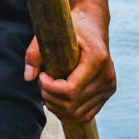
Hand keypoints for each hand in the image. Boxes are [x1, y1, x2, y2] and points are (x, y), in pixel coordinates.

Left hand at [23, 7, 115, 122]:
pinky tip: (59, 98)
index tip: (41, 76)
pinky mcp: (108, 93)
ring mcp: (109, 86)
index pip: (71, 90)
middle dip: (51, 98)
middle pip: (72, 105)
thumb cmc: (73, 27)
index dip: (50, 89)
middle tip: (42, 82)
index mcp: (97, 59)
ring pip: (78, 114)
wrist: (94, 24)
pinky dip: (68, 112)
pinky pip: (85, 115)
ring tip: (49, 90)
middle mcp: (107, 76)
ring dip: (58, 107)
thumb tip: (29, 77)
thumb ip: (36, 52)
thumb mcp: (52, 32)